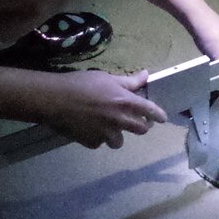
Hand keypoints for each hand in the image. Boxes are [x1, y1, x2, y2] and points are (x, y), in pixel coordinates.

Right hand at [38, 69, 167, 148]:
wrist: (55, 100)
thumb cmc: (81, 84)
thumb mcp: (106, 78)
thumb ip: (128, 81)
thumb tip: (145, 75)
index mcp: (124, 102)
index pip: (149, 110)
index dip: (158, 115)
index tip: (163, 119)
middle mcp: (119, 120)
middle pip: (140, 130)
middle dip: (142, 127)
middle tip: (137, 122)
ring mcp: (106, 134)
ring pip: (119, 141)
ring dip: (117, 135)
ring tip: (108, 127)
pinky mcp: (92, 142)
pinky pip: (100, 143)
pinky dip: (98, 138)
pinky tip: (89, 128)